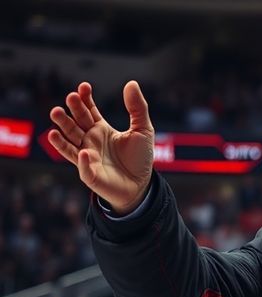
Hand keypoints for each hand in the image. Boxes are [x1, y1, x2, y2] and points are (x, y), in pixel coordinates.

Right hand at [49, 81, 154, 214]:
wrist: (142, 186)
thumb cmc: (140, 158)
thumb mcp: (143, 130)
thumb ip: (137, 108)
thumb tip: (131, 83)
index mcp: (100, 129)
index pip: (88, 110)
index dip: (85, 99)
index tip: (84, 87)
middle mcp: (89, 141)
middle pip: (75, 123)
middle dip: (71, 111)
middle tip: (70, 98)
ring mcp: (87, 157)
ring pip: (70, 142)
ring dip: (62, 130)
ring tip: (56, 114)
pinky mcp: (90, 174)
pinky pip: (83, 167)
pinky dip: (82, 160)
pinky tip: (84, 152)